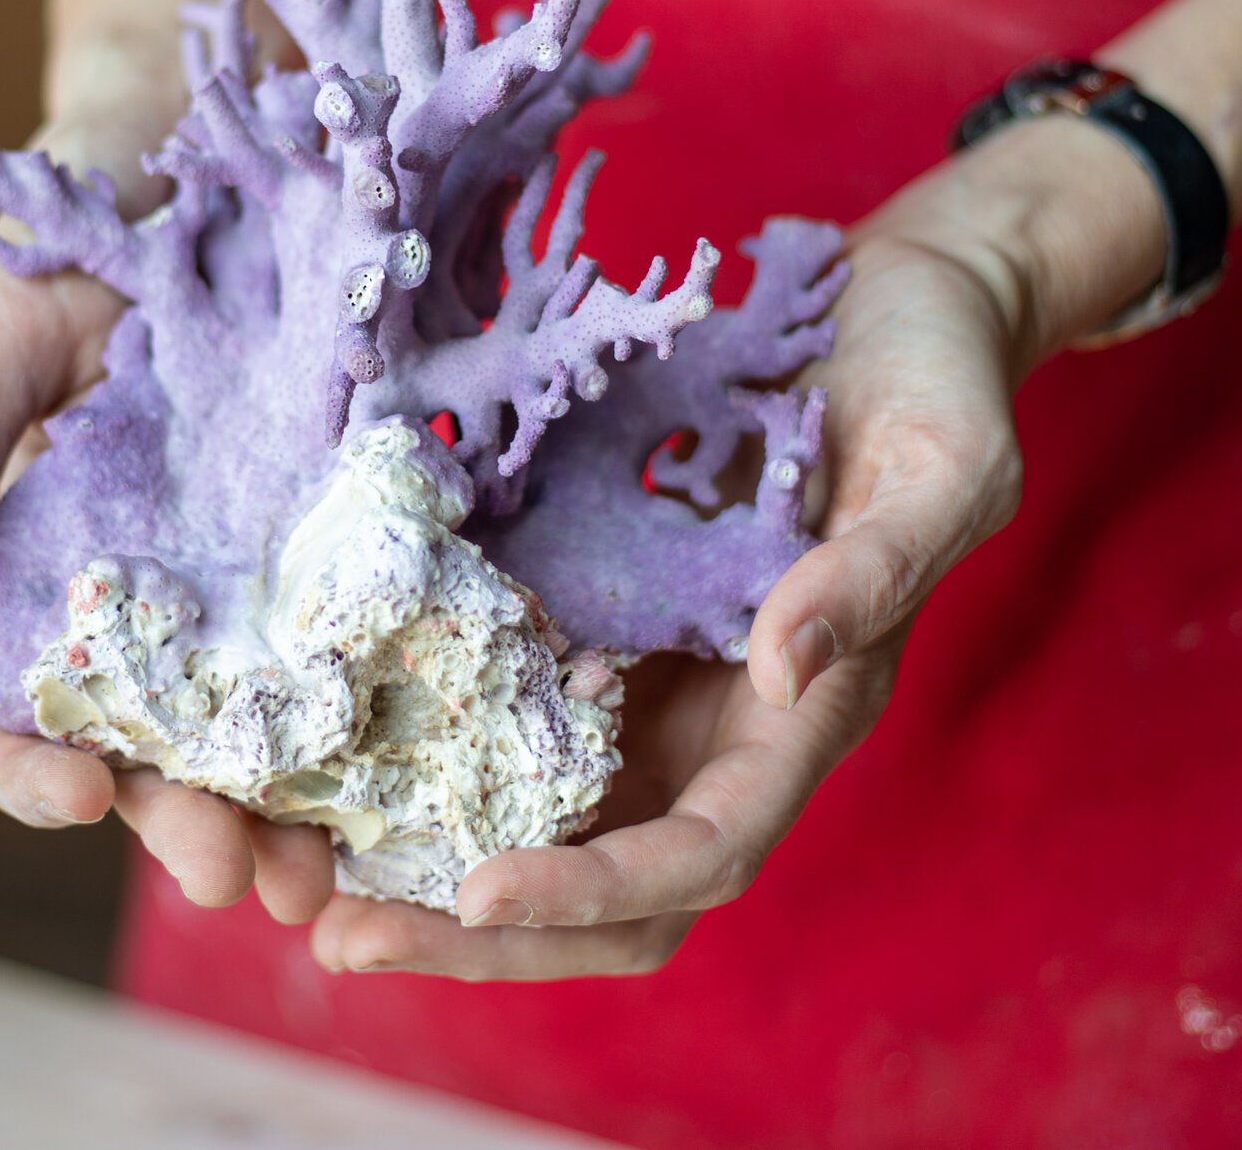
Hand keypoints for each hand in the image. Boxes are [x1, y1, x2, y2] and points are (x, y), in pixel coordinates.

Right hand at [0, 109, 339, 926]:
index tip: (81, 796)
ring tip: (337, 878)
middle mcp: (150, 605)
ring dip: (295, 815)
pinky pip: (366, 641)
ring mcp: (252, 580)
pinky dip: (388, 718)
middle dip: (190, 828)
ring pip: (266, 733)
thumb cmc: (71, 243)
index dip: (38, 772)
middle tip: (243, 881)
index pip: (19, 713)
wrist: (202, 143)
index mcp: (43, 580)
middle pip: (157, 756)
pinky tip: (425, 771)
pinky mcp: (345, 537)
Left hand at [309, 232, 1029, 977]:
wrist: (890, 305)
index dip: (592, 887)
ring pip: (535, 818)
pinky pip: (500, 705)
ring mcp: (649, 679)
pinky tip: (326, 738)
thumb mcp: (944, 464)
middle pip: (602, 888)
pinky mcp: (592, 614)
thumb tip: (785, 670)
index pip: (701, 855)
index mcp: (804, 719)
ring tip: (298, 872)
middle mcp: (718, 727)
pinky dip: (420, 746)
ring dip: (424, 862)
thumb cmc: (936, 378)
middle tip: (340, 936)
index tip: (477, 891)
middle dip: (478, 932)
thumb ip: (878, 569)